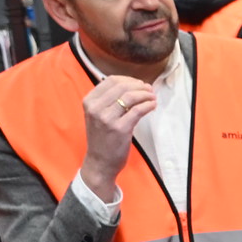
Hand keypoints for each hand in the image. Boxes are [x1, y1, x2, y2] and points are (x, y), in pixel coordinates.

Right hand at [80, 75, 155, 200]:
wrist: (100, 162)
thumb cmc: (102, 138)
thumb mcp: (97, 115)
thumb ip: (108, 100)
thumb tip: (131, 85)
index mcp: (89, 101)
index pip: (110, 80)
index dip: (128, 80)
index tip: (139, 84)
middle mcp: (95, 108)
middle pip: (121, 86)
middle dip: (139, 85)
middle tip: (149, 90)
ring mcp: (107, 118)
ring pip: (130, 96)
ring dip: (145, 94)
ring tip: (152, 97)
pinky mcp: (120, 129)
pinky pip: (138, 110)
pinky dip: (148, 105)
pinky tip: (152, 105)